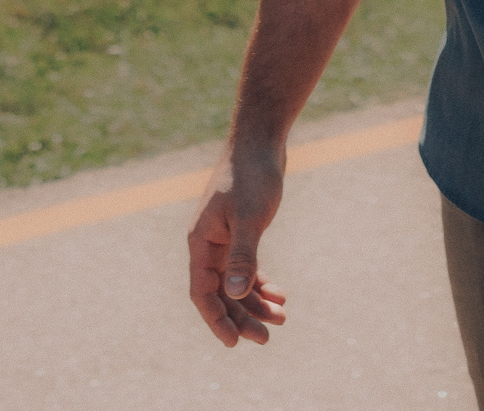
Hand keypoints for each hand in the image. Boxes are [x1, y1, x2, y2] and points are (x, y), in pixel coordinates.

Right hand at [188, 146, 287, 346]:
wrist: (261, 140)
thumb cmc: (252, 174)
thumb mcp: (250, 216)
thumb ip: (242, 255)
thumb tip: (235, 293)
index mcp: (201, 242)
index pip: (203, 292)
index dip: (216, 320)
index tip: (235, 343)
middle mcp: (208, 243)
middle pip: (221, 293)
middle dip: (242, 316)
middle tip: (267, 337)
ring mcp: (224, 238)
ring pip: (235, 282)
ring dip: (255, 301)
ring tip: (282, 317)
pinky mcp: (240, 231)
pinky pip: (246, 267)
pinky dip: (260, 281)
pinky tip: (279, 293)